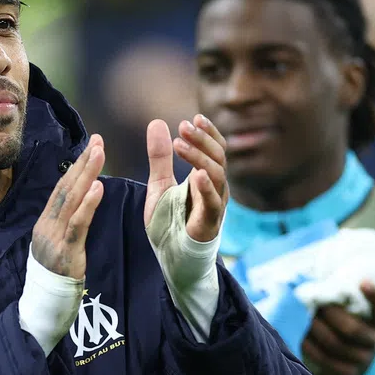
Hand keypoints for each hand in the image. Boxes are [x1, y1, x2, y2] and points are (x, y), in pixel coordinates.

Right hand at [31, 134, 105, 278]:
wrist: (45, 300)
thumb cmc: (56, 270)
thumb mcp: (57, 241)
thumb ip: (65, 221)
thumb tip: (79, 200)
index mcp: (46, 220)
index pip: (63, 187)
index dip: (77, 166)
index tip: (91, 146)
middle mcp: (47, 223)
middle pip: (66, 187)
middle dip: (83, 163)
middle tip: (97, 141)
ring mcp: (55, 235)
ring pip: (71, 200)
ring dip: (86, 174)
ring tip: (99, 154)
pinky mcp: (66, 249)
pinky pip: (78, 223)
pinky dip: (88, 204)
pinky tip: (98, 187)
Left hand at [144, 115, 228, 241]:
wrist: (172, 256)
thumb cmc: (171, 222)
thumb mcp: (159, 184)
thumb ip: (159, 157)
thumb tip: (156, 122)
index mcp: (206, 177)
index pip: (215, 148)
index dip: (207, 132)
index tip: (194, 118)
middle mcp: (215, 187)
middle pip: (218, 156)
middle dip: (202, 139)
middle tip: (184, 126)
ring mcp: (215, 204)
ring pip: (217, 174)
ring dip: (199, 156)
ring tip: (180, 143)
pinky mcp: (210, 222)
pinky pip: (213, 202)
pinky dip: (207, 188)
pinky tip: (198, 175)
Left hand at [302, 281, 374, 374]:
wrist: (349, 360)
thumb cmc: (347, 321)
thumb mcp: (356, 309)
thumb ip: (355, 293)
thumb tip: (362, 275)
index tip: (362, 281)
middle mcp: (373, 340)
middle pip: (352, 329)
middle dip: (330, 314)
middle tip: (316, 303)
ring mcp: (361, 359)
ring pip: (334, 344)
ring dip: (316, 329)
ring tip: (303, 318)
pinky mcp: (346, 373)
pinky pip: (324, 359)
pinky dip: (310, 346)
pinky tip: (301, 336)